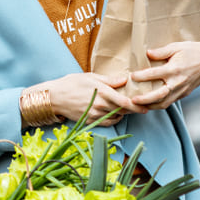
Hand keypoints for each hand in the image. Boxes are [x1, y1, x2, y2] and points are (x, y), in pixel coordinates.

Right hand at [28, 72, 150, 125]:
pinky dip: (113, 120)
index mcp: (102, 92)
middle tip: (142, 108)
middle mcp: (100, 105)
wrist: (54, 97)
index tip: (145, 107)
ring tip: (128, 110)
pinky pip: (106, 123)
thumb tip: (124, 79)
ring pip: (115, 117)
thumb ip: (109, 80)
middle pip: (122, 110)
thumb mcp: (90, 76)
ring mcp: (94, 115)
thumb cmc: (71, 83)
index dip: (137, 106)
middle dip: (133, 110)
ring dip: (123, 114)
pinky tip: (115, 115)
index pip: (124, 102)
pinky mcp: (89, 121)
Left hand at [128, 37, 199, 108]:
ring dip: (151, 106)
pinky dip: (160, 104)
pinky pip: (170, 102)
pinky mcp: (185, 93)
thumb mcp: (177, 47)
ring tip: (138, 105)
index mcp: (174, 69)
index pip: (154, 74)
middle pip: (159, 95)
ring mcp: (182, 90)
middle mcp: (178, 82)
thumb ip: (161, 51)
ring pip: (164, 103)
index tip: (131, 76)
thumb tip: (147, 53)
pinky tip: (150, 103)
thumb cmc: (193, 51)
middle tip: (132, 100)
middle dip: (144, 99)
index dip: (141, 76)